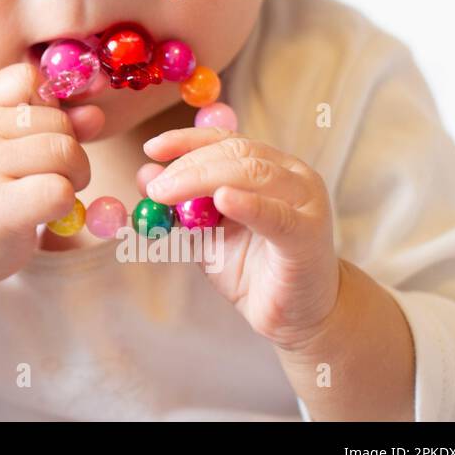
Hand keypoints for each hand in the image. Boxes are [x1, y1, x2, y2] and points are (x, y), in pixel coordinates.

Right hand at [0, 62, 106, 296]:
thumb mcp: (10, 145)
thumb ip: (53, 121)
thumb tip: (96, 113)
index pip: (29, 78)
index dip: (49, 106)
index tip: (37, 135)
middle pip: (57, 119)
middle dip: (69, 149)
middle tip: (47, 175)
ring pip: (65, 151)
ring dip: (73, 176)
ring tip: (49, 192)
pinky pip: (60, 189)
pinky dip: (66, 202)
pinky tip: (46, 211)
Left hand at [138, 127, 340, 351]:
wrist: (296, 315)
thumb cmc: (251, 268)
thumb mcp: (206, 233)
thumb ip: (180, 204)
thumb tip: (144, 174)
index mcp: (269, 166)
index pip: (226, 141)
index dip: (186, 139)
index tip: (151, 148)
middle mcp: (292, 175)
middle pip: (235, 153)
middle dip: (188, 165)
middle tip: (155, 187)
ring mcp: (305, 202)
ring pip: (253, 174)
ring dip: (203, 179)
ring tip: (168, 193)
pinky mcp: (309, 235)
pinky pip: (276, 215)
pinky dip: (248, 204)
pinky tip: (223, 199)